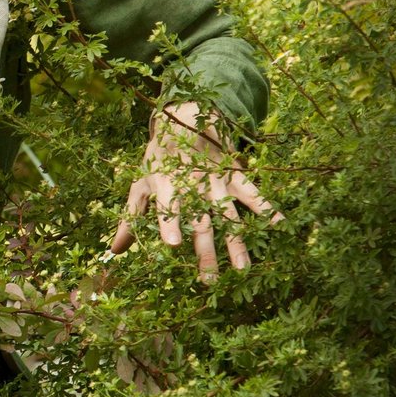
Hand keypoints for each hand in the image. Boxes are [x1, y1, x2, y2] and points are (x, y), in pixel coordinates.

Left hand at [111, 101, 279, 282]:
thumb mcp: (140, 183)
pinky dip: (267, 207)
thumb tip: (114, 251)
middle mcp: (193, 185)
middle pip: (200, 221)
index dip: (169, 223)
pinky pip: (252, 192)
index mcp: (167, 183)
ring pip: (228, 214)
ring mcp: (216, 181)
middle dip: (205, 250)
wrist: (185, 117)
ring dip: (237, 241)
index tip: (173, 245)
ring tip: (243, 268)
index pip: (167, 206)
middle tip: (209, 279)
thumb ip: (130, 217)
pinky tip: (281, 225)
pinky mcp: (234, 174)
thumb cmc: (159, 158)